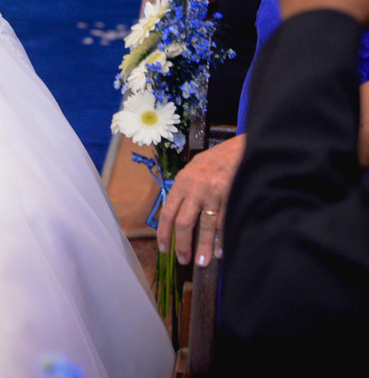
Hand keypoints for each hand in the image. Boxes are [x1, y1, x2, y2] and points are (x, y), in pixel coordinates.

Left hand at [157, 134, 245, 266]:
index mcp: (183, 182)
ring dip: (203, 247)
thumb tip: (178, 211)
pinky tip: (221, 250)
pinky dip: (223, 239)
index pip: (167, 212)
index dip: (163, 233)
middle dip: (182, 245)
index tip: (164, 248)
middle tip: (183, 260)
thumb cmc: (220, 158)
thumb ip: (186, 188)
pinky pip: (225, 222)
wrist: (245, 147)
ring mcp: (214, 193)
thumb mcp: (196, 168)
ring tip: (202, 262)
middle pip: (183, 223)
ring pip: (205, 226)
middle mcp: (195, 188)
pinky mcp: (232, 195)